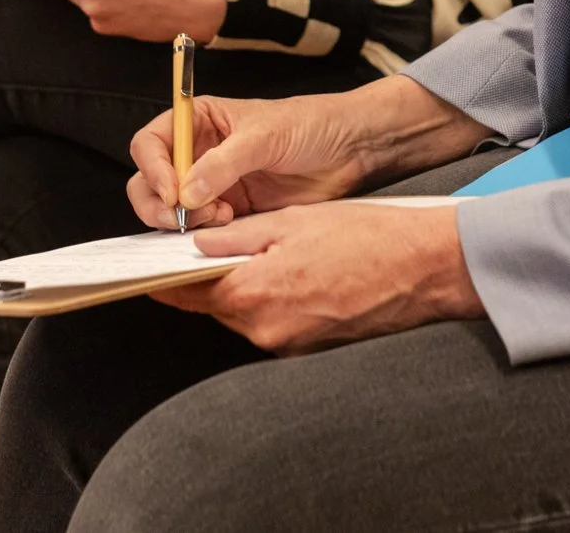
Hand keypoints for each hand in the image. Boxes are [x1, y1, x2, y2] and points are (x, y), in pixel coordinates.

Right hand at [124, 77, 489, 230]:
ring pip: (171, 210)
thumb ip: (223, 163)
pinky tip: (232, 225)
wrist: (350, 150)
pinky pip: (202, 228)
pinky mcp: (232, 212)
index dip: (153, 168)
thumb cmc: (311, 125)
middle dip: (160, 202)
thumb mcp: (265, 136)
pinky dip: (206, 234)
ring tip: (220, 216)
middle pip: (150, 181)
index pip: (151, 142)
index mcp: (199, 120)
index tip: (173, 191)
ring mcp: (213, 184)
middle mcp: (199, 152)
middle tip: (183, 216)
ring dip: (185, 220)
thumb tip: (186, 192)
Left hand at [153, 200, 481, 353]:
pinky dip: (271, 299)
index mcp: (252, 294)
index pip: (185, 292)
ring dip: (242, 287)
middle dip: (207, 278)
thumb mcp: (293, 222)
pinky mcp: (309, 348)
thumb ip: (238, 237)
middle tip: (207, 246)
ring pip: (244, 313)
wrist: (425, 269)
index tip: (144, 267)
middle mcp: (265, 329)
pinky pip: (273, 322)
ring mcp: (288, 344)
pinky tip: (290, 273)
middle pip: (214, 305)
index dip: (163, 276)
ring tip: (262, 252)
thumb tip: (197, 243)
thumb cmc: (366, 239)